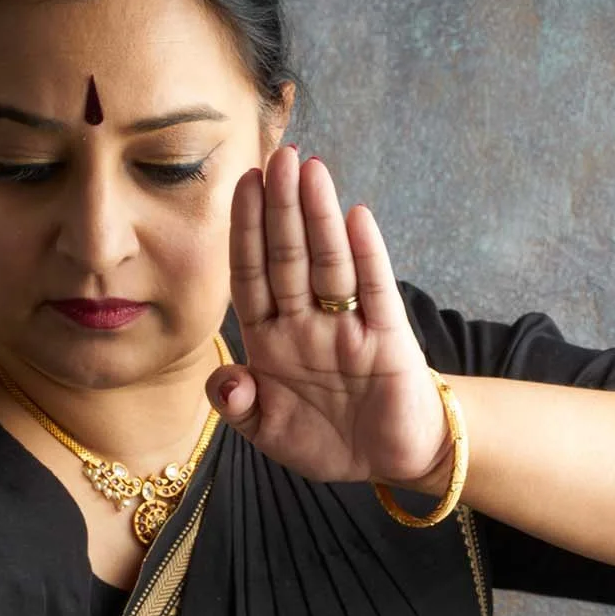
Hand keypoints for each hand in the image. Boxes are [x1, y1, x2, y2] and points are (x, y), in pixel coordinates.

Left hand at [206, 144, 452, 491]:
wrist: (388, 461)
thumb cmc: (325, 439)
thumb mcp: (268, 432)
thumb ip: (238, 406)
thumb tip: (225, 380)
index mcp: (271, 339)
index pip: (252, 274)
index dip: (246, 231)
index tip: (241, 183)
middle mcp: (307, 323)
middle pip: (289, 257)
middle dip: (282, 206)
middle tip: (278, 154)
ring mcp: (348, 327)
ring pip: (329, 264)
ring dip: (319, 217)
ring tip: (312, 169)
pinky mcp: (388, 340)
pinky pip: (376, 292)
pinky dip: (367, 255)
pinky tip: (356, 217)